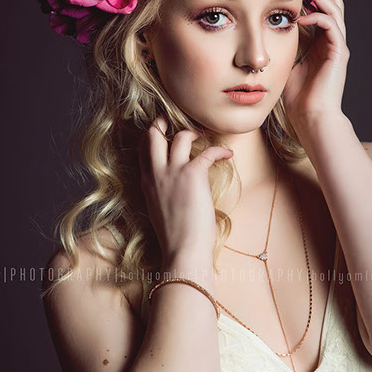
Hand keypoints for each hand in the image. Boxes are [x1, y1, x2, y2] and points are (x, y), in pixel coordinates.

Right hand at [138, 116, 233, 260]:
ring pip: (180, 137)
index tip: (164, 133)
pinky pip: (207, 151)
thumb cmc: (175, 237)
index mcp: (147, 182)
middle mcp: (156, 173)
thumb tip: (174, 188)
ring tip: (204, 137)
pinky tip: (228, 155)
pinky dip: (220, 150)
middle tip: (175, 120)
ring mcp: (173, 172)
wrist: (182, 250)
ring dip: (193, 133)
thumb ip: (162, 193)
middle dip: (163, 123)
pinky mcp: (193, 175)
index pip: (143, 149)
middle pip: (152, 135)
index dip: (152, 137)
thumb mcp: (160, 210)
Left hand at [281, 0, 349, 125]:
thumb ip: (284, 48)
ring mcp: (338, 47)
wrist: (311, 117)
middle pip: (332, 7)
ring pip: (334, 11)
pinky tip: (302, 17)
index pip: (321, 13)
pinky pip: (331, 25)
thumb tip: (268, 33)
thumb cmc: (297, 98)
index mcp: (322, 45)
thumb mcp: (287, 65)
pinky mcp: (339, 53)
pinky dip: (318, 16)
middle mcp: (333, 43)